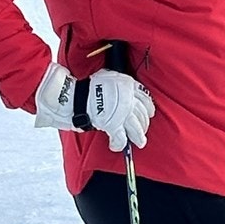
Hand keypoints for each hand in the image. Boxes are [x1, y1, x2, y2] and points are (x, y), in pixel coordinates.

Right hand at [34, 63, 154, 151]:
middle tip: (143, 129)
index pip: (145, 97)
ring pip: (136, 127)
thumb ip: (117, 83)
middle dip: (144, 123)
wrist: (74, 95)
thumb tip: (120, 88)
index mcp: (128, 85)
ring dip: (139, 137)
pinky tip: (117, 146)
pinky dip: (120, 144)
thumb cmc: (88, 87)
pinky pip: (121, 137)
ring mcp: (122, 112)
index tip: (150, 112)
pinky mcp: (113, 124)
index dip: (149, 107)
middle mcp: (128, 98)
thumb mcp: (108, 77)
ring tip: (140, 142)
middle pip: (142, 114)